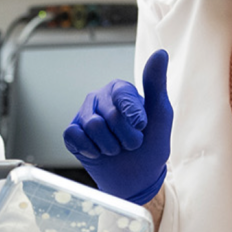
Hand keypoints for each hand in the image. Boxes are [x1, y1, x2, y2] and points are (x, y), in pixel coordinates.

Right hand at [63, 50, 171, 204]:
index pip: (122, 96)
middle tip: (131, 144)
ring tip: (115, 148)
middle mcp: (98, 98)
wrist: (136, 178)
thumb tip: (160, 53)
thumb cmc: (150, 145)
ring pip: (93, 127)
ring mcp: (82, 115)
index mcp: (119, 90)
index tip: (142, 127)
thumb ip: (156, 83)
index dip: (134, 116)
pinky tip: (98, 152)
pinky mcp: (71, 134)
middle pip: (109, 115)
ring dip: (110, 146)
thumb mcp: (160, 115)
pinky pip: (75, 137)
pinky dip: (91, 151)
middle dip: (126, 137)